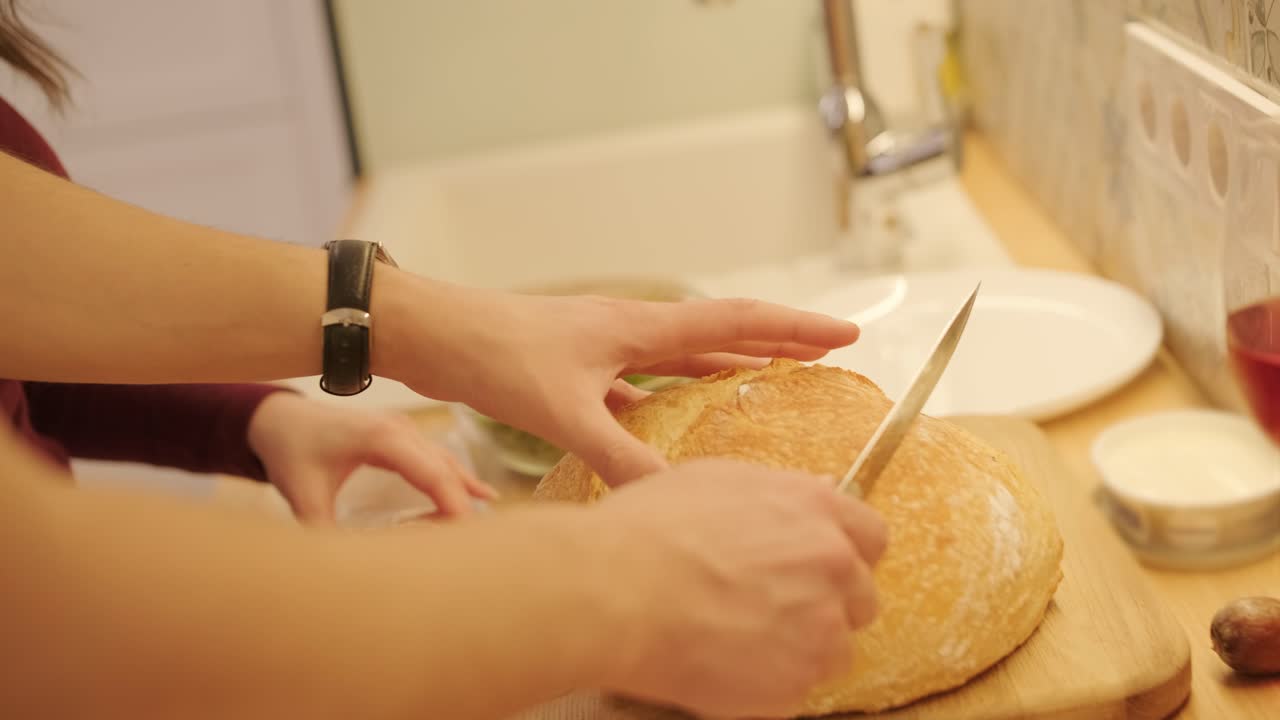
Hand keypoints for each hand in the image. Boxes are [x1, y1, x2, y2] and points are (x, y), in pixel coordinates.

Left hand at [246, 392, 497, 523]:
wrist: (278, 418)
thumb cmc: (290, 452)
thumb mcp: (302, 496)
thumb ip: (323, 531)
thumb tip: (346, 570)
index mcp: (382, 437)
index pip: (433, 474)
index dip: (453, 506)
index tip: (466, 539)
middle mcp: (401, 429)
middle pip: (446, 470)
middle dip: (462, 507)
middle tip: (477, 547)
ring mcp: (405, 430)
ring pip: (446, 464)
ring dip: (463, 495)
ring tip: (484, 530)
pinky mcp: (402, 437)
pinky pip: (439, 460)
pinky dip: (459, 479)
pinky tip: (485, 496)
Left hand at [377, 275, 859, 485]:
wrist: (433, 333)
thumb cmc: (494, 355)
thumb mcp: (562, 413)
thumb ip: (618, 457)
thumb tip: (673, 500)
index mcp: (639, 327)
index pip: (736, 321)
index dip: (794, 329)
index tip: (845, 332)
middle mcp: (632, 329)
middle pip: (723, 331)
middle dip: (779, 340)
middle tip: (829, 350)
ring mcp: (606, 344)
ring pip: (687, 353)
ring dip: (733, 361)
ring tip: (775, 373)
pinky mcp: (582, 363)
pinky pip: (647, 376)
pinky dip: (675, 390)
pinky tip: (677, 412)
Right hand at [588, 459, 886, 718]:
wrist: (614, 591)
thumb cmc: (649, 529)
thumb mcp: (715, 480)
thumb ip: (778, 492)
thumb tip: (816, 489)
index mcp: (815, 509)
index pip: (871, 538)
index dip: (844, 555)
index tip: (818, 569)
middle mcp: (831, 565)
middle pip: (860, 598)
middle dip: (826, 605)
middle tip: (770, 609)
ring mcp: (819, 629)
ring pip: (835, 651)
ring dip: (800, 649)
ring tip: (740, 640)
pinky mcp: (794, 684)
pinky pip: (798, 690)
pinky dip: (769, 684)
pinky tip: (724, 662)